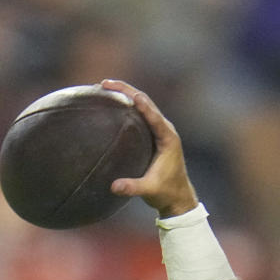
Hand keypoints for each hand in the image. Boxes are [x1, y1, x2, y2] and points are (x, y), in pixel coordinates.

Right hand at [101, 79, 198, 218]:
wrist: (177, 196)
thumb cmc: (166, 193)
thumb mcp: (150, 191)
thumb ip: (133, 187)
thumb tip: (114, 187)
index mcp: (169, 139)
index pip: (155, 117)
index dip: (143, 105)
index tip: (132, 95)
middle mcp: (165, 130)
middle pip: (146, 103)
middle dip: (126, 91)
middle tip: (104, 83)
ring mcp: (159, 130)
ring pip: (142, 105)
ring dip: (124, 93)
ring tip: (102, 86)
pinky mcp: (153, 133)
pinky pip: (139, 113)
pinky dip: (124, 104)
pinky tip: (108, 102)